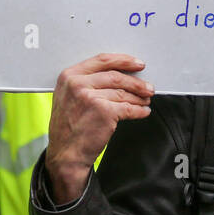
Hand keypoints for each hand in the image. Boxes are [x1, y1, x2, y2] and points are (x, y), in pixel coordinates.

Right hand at [45, 53, 153, 203]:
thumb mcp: (67, 97)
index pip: (102, 60)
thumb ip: (86, 82)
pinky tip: (143, 112)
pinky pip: (128, 108)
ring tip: (146, 100)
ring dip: (139, 97)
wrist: (65, 154)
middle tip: (147, 86)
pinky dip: (139, 111)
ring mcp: (91, 97)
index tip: (137, 64)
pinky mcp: (104, 112)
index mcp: (69, 76)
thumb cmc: (67, 128)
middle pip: (116, 76)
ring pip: (123, 93)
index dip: (123, 60)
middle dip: (136, 82)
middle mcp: (78, 84)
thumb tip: (118, 75)